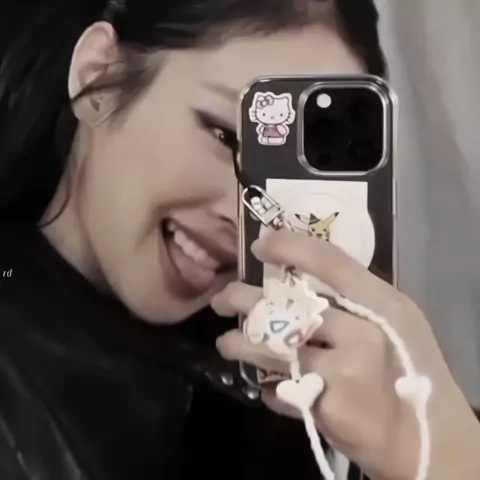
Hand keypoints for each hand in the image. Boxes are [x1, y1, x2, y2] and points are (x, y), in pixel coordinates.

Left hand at [212, 230, 479, 479]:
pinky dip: (270, 386)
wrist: (425, 439)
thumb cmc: (410, 373)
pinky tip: (266, 383)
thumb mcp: (396, 325)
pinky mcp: (325, 405)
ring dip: (241, 344)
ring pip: (272, 348)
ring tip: (225, 343)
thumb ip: (356, 302)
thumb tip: (304, 281)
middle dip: (244, 300)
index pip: (329, 261)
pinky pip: (282, 389)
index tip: (260, 244)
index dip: (290, 247)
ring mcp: (342, 370)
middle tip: (223, 299)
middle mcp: (361, 331)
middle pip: (288, 307)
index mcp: (383, 304)